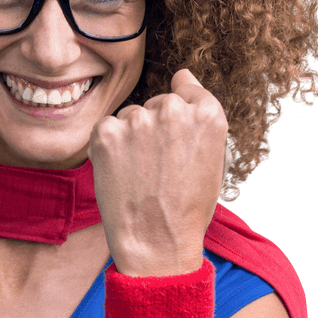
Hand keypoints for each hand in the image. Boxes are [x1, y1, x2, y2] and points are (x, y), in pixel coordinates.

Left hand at [86, 69, 227, 275]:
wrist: (156, 243)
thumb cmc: (187, 208)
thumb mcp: (211, 159)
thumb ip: (199, 114)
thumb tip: (182, 74)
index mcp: (208, 114)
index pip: (187, 90)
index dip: (178, 121)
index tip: (173, 144)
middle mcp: (173, 110)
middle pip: (157, 105)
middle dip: (154, 130)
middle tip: (157, 171)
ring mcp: (138, 119)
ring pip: (130, 117)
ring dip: (130, 139)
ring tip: (140, 177)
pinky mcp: (106, 132)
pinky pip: (106, 129)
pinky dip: (108, 149)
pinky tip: (121, 175)